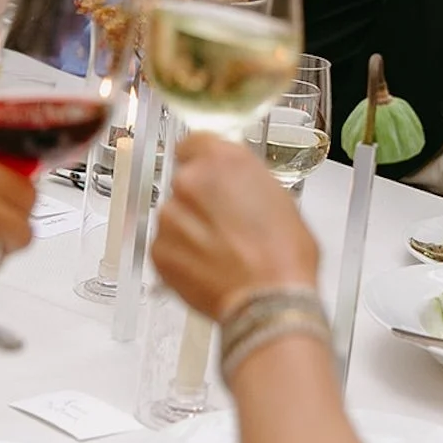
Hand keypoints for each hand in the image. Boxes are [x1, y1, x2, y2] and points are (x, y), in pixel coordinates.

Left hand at [152, 134, 319, 323]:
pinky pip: (167, 244)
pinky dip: (182, 254)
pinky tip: (208, 266)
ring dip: (191, 227)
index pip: (195, 142)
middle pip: (186, 180)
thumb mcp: (279, 198)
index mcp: (224, 160)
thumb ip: (247, 181)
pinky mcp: (158, 250)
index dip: (203, 160)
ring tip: (221, 250)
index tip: (210, 172)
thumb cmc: (284, 253)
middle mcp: (190, 181)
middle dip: (201, 199)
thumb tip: (238, 185)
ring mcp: (170, 216)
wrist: (267, 300)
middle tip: (226, 221)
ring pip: (176, 214)